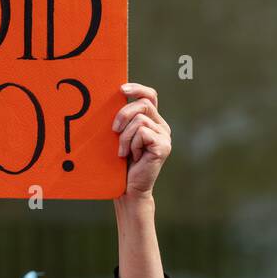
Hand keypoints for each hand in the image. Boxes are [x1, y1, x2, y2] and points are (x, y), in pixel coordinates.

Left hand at [113, 82, 170, 200]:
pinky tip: (133, 156)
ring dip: (125, 136)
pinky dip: (132, 144)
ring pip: (140, 120)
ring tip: (124, 152)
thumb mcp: (119, 135)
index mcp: (152, 121)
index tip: (121, 89)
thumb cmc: (119, 162)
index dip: (137, 88)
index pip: (150, 95)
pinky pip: (142, 132)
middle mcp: (162, 126)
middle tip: (114, 130)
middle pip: (144, 104)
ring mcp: (165, 136)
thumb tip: (111, 97)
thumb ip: (122, 119)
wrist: (127, 188)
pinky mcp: (163, 146)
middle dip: (123, 114)